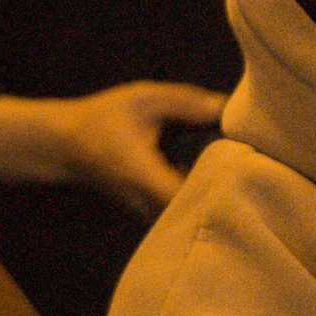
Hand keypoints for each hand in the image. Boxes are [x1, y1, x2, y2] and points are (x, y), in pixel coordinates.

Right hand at [0, 82, 225, 213]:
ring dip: (217, 195)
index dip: (224, 187)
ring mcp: (151, 213)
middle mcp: (149, 203)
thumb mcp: (142, 100)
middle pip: (203, 213)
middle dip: (229, 192)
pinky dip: (204, 195)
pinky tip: (217, 173)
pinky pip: (187, 211)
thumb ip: (185, 101)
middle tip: (251, 170)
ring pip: (195, 215)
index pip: (195, 197)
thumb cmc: (102, 119)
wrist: (63, 145)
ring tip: (238, 171)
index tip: (244, 169)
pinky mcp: (153, 212)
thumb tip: (226, 107)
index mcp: (145, 176)